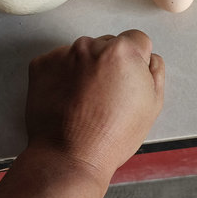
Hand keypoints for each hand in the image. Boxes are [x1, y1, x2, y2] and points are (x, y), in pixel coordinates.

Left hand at [26, 30, 164, 184]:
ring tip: (85, 100)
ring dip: (86, 67)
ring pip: (83, 52)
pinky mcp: (41, 64)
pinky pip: (59, 62)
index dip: (138, 60)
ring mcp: (62, 53)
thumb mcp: (152, 105)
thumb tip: (148, 57)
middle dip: (110, 62)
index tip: (129, 80)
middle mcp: (90, 44)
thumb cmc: (112, 135)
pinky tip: (67, 99)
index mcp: (121, 51)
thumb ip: (155, 70)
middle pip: (108, 44)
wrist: (68, 157)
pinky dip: (63, 75)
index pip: (137, 39)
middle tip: (107, 93)